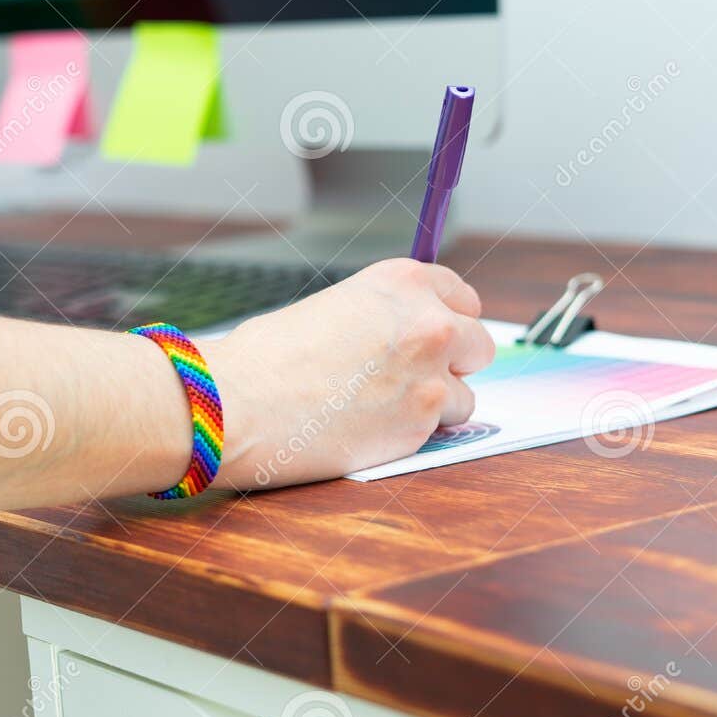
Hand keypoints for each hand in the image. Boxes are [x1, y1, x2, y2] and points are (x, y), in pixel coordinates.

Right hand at [201, 258, 494, 489]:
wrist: (239, 403)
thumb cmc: (265, 357)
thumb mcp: (333, 309)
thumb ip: (381, 318)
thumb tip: (400, 339)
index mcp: (402, 282)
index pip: (462, 296)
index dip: (446, 320)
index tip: (432, 338)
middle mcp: (428, 322)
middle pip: (478, 344)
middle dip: (451, 363)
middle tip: (409, 379)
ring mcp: (431, 376)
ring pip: (464, 395)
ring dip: (433, 404)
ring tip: (379, 409)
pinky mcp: (421, 425)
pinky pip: (440, 432)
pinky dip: (413, 435)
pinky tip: (370, 429)